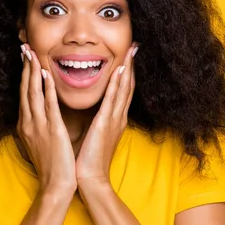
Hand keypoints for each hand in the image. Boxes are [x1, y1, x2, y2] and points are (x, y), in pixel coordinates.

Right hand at [16, 44, 76, 192]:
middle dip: (25, 67)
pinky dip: (46, 88)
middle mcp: (29, 123)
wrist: (56, 186)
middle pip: (25, 89)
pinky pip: (48, 105)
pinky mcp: (52, 130)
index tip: (25, 58)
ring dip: (33, 71)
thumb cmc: (51, 166)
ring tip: (32, 52)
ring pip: (33, 93)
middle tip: (25, 46)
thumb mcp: (40, 142)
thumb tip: (40, 114)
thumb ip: (39, 126)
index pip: (24, 94)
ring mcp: (39, 126)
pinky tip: (45, 74)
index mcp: (27, 125)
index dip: (24, 75)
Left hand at [75, 44, 137, 184]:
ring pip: (123, 89)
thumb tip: (96, 111)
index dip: (127, 72)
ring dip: (127, 68)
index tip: (128, 55)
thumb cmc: (90, 160)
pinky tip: (119, 70)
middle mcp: (118, 117)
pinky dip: (117, 84)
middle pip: (128, 86)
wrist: (91, 179)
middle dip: (131, 65)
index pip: (123, 91)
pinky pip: (112, 100)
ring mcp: (114, 120)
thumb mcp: (97, 135)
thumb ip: (99, 121)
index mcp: (115, 119)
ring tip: (130, 50)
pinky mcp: (105, 124)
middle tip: (134, 45)